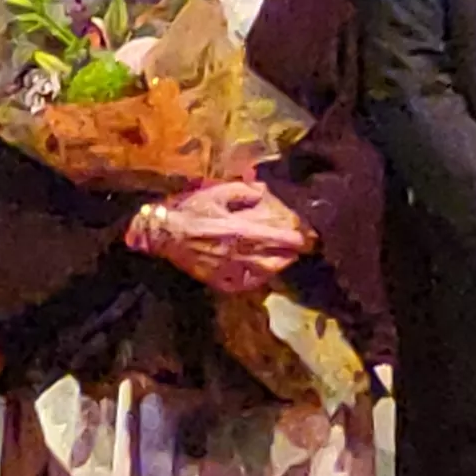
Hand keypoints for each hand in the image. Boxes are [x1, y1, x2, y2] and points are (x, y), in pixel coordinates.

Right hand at [133, 179, 309, 294]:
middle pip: (282, 257)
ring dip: (281, 263)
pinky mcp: (223, 282)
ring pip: (270, 272)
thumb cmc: (191, 210)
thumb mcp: (218, 191)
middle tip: (303, 245)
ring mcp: (234, 271)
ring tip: (285, 256)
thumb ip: (246, 192)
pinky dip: (261, 276)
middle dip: (295, 250)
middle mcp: (243, 254)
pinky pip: (250, 283)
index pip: (285, 237)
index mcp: (245, 230)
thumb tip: (266, 193)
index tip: (311, 234)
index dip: (302, 236)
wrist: (164, 234)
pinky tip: (263, 269)